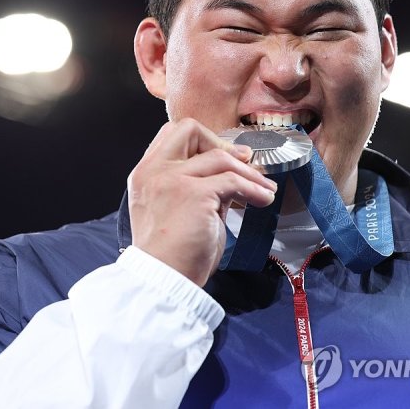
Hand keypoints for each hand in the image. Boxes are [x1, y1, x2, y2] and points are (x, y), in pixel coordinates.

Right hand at [127, 118, 277, 286]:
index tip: (223, 157)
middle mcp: (154, 171)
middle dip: (220, 141)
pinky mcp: (194, 194)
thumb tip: (230, 177)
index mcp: (145, 174)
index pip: (171, 135)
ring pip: (220, 156)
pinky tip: (263, 199)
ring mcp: (173, 180)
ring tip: (264, 189)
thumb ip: (194, 188)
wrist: (162, 280)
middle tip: (243, 162)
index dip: (201, 141)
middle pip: (188, 129)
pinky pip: (233, 180)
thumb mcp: (174, 211)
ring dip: (249, 172)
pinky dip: (254, 189)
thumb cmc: (170, 255)